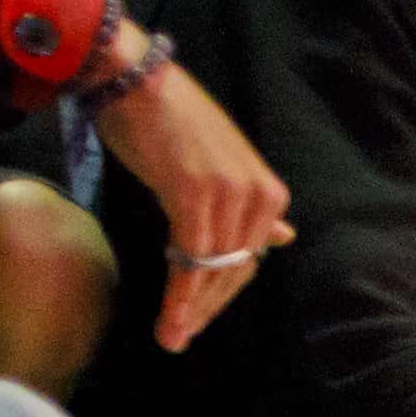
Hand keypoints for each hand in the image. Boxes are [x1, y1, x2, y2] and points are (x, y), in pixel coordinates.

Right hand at [104, 59, 294, 350]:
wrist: (134, 78)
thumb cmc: (165, 121)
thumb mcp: (217, 168)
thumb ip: (246, 208)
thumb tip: (281, 237)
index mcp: (267, 193)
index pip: (248, 259)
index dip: (222, 295)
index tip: (197, 320)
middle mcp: (257, 196)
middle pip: (235, 270)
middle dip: (208, 309)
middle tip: (179, 338)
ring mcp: (229, 195)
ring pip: (213, 270)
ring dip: (190, 310)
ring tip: (170, 338)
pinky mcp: (195, 194)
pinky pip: (191, 258)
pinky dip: (180, 292)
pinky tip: (170, 317)